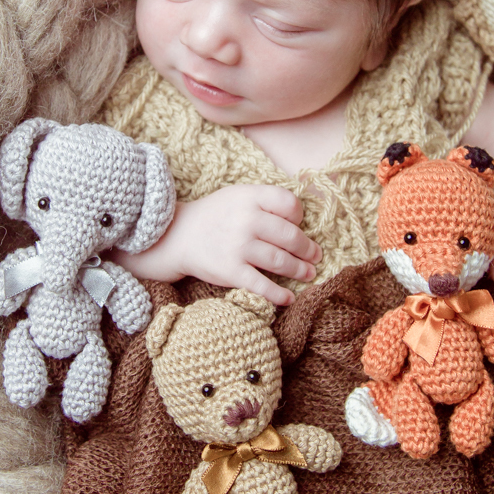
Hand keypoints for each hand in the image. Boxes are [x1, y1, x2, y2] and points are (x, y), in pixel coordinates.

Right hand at [114, 185, 321, 306]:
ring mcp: (238, 247)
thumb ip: (265, 201)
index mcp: (250, 197)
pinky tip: (289, 298)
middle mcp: (246, 221)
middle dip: (308, 249)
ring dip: (299, 270)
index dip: (299, 215)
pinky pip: (261, 285)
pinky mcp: (231, 271)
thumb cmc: (215, 215)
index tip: (299, 225)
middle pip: (290, 236)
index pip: (289, 204)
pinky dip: (278, 294)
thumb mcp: (238, 195)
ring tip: (308, 273)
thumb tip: (299, 218)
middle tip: (315, 256)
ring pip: (280, 261)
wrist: (178, 236)